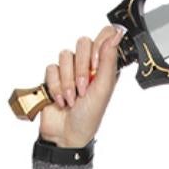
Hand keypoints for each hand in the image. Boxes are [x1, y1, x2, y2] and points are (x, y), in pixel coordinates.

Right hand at [36, 24, 125, 147]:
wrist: (67, 135)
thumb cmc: (89, 117)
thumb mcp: (103, 89)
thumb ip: (109, 60)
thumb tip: (117, 34)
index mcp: (104, 66)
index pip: (105, 36)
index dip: (98, 46)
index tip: (95, 65)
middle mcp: (87, 64)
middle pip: (82, 43)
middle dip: (81, 69)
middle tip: (83, 89)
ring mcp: (69, 69)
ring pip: (65, 56)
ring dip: (68, 82)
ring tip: (72, 99)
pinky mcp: (53, 76)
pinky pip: (51, 68)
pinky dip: (56, 87)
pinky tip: (61, 100)